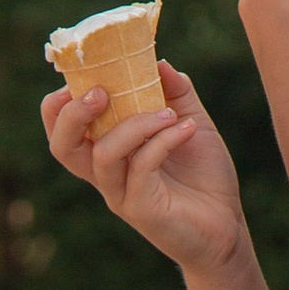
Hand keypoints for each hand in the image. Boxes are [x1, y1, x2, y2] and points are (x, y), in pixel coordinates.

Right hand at [42, 61, 247, 275]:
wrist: (228, 227)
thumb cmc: (204, 177)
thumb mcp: (190, 122)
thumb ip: (175, 92)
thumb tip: (158, 62)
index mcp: (108, 152)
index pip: (63, 128)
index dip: (61, 101)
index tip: (85, 72)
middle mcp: (107, 175)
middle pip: (61, 146)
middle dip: (73, 113)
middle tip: (101, 93)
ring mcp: (121, 194)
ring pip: (103, 155)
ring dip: (134, 124)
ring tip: (168, 113)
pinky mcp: (143, 210)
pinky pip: (141, 167)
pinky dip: (162, 141)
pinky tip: (186, 130)